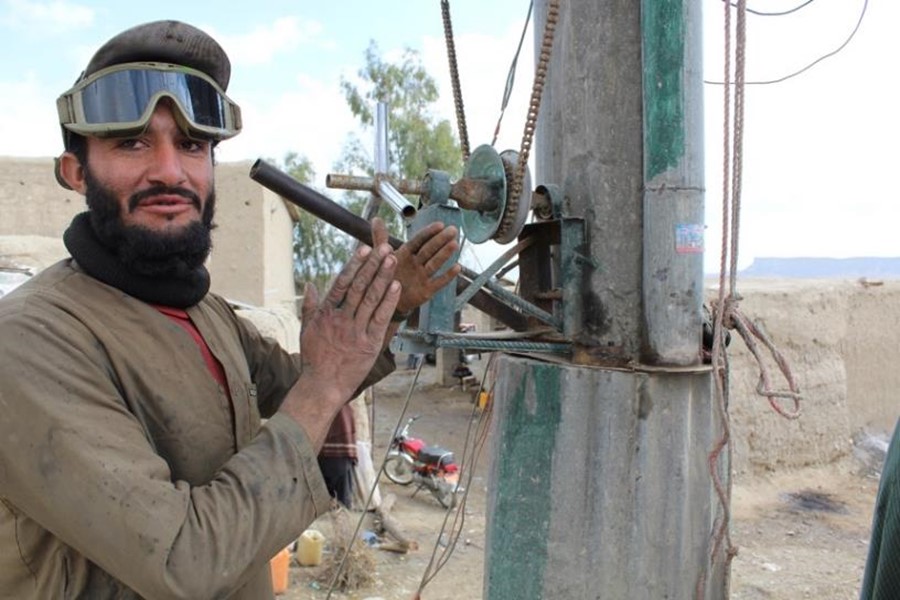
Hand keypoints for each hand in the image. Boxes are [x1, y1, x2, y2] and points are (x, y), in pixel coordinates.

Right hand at [297, 233, 399, 402]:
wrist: (322, 386)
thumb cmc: (314, 358)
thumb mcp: (306, 330)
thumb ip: (309, 306)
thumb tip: (310, 284)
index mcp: (326, 313)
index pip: (342, 283)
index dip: (354, 264)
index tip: (363, 248)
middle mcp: (341, 319)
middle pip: (359, 286)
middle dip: (373, 265)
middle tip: (384, 246)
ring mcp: (356, 331)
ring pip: (371, 299)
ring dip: (383, 277)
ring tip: (392, 259)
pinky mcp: (369, 344)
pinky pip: (381, 319)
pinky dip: (389, 302)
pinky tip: (396, 286)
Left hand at [384, 221, 461, 313]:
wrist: (386, 300)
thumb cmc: (385, 275)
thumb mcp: (381, 257)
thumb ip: (380, 238)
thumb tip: (376, 218)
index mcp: (406, 253)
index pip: (419, 240)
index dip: (428, 232)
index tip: (440, 224)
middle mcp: (416, 262)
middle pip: (430, 249)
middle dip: (441, 240)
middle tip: (453, 230)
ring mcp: (422, 276)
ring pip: (435, 263)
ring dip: (445, 254)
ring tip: (455, 244)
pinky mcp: (426, 290)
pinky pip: (438, 282)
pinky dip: (448, 276)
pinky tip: (457, 268)